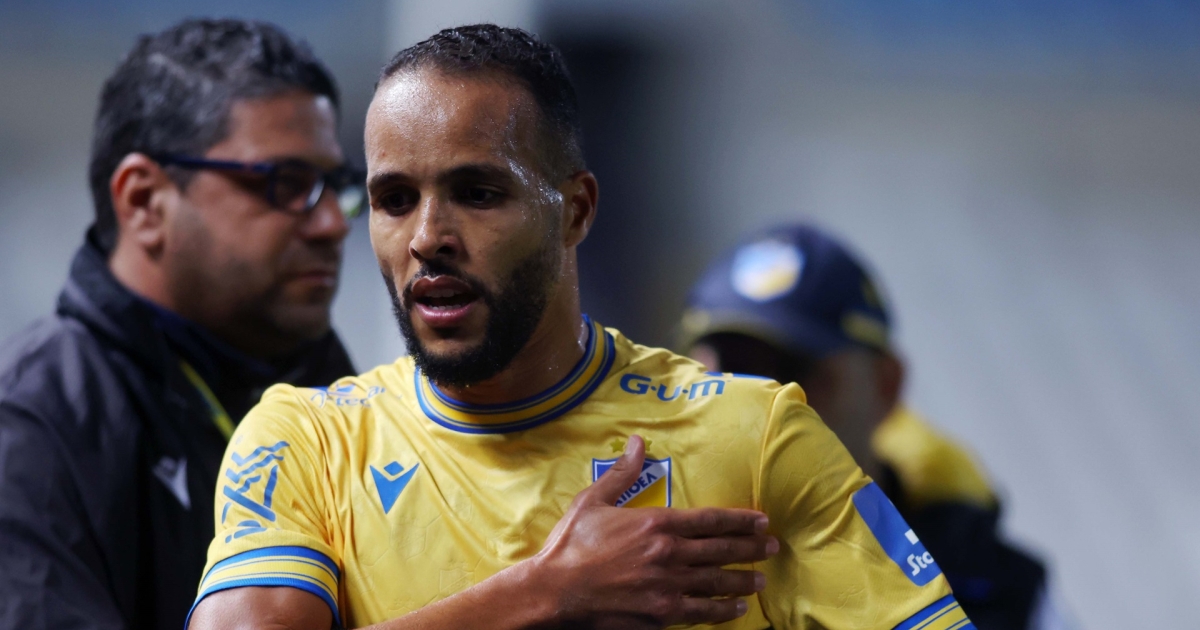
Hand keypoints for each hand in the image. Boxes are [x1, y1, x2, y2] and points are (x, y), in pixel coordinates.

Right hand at [531, 435, 778, 628]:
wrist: (554, 591)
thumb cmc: (571, 545)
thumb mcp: (593, 500)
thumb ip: (622, 474)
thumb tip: (637, 442)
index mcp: (656, 522)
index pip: (711, 520)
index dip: (741, 520)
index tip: (762, 521)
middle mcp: (669, 554)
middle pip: (721, 550)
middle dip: (751, 548)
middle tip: (772, 548)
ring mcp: (668, 586)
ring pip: (716, 582)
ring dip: (742, 579)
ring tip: (760, 579)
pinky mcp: (661, 614)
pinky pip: (702, 612)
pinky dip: (723, 610)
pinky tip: (736, 608)